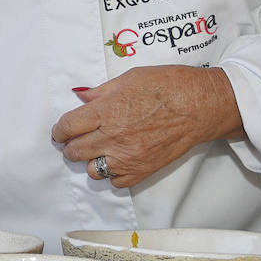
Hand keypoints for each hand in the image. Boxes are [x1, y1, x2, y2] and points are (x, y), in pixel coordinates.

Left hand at [50, 65, 243, 187]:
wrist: (201, 106)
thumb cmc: (168, 85)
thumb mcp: (129, 78)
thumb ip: (101, 91)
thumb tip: (80, 96)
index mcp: (106, 111)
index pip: (67, 127)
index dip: (59, 130)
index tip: (60, 131)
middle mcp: (113, 137)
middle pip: (74, 151)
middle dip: (70, 145)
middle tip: (75, 139)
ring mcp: (128, 157)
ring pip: (92, 170)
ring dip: (90, 160)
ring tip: (98, 150)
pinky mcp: (143, 171)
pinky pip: (116, 182)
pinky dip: (112, 174)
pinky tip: (117, 160)